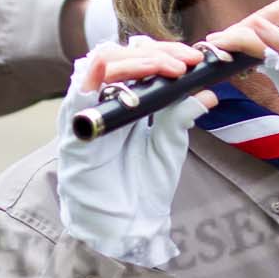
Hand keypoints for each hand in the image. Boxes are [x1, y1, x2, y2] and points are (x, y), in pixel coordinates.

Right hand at [55, 37, 212, 266]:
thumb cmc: (144, 186)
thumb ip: (179, 115)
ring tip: (167, 68)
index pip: (138, 59)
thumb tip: (206, 92)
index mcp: (125, 101)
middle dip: (156, 51)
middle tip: (185, 62)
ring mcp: (86, 110)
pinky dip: (104, 74)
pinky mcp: (72, 128)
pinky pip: (80, 90)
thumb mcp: (168, 145)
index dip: (166, 52)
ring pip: (100, 62)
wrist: (127, 226)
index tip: (195, 60)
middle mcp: (103, 100)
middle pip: (121, 54)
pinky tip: (131, 74)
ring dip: (136, 59)